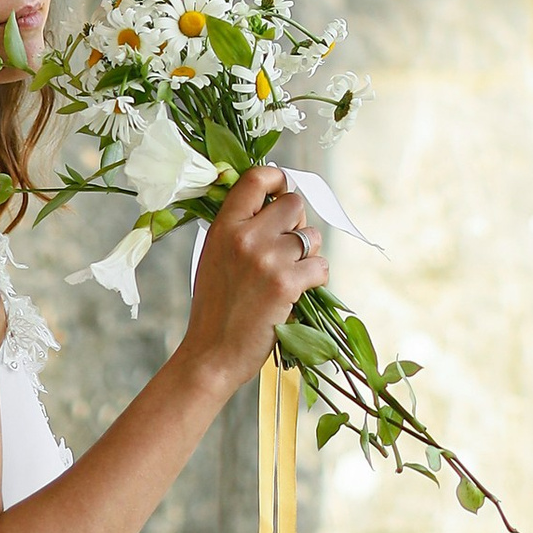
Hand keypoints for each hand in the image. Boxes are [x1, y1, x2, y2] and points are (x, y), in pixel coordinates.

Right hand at [178, 164, 326, 395]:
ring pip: (312, 236)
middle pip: (294, 203)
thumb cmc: (215, 308)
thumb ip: (239, 228)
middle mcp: (247, 237)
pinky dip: (316, 278)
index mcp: (225, 227)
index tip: (282, 188)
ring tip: (290, 275)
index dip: (277, 178)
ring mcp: (268, 259)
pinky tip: (299, 292)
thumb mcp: (214, 256)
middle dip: (298, 222)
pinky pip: (320, 265)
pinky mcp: (287, 284)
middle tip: (288, 247)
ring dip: (309, 254)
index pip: (255, 178)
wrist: (212, 354)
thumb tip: (272, 204)